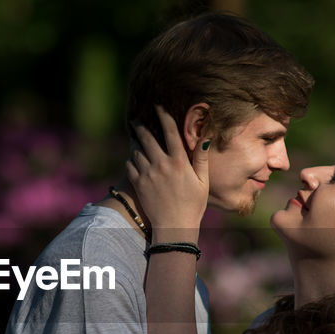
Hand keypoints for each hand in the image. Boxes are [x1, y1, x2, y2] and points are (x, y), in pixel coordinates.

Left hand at [126, 105, 208, 239]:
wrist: (174, 226)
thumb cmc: (193, 205)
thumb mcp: (203, 182)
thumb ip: (201, 159)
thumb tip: (205, 139)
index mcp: (179, 161)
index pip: (170, 131)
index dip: (163, 116)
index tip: (158, 107)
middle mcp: (161, 164)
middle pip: (147, 137)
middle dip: (140, 125)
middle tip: (137, 119)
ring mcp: (147, 174)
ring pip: (136, 150)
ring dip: (135, 142)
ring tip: (135, 138)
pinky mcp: (138, 184)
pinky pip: (129, 165)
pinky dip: (130, 159)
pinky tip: (133, 159)